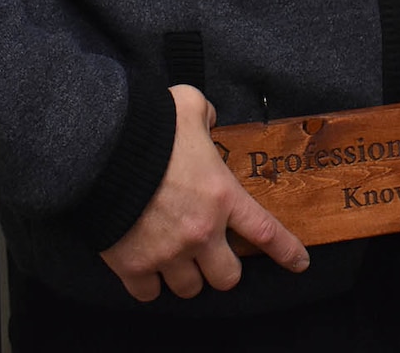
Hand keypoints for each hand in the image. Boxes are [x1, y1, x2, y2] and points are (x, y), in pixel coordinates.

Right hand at [99, 86, 308, 300]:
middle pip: (226, 277)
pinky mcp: (133, 266)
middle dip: (222, 269)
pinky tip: (146, 268)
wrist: (100, 152)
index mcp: (221, 196)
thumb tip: (209, 118)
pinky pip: (149, 293)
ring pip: (189, 289)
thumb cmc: (149, 128)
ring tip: (176, 259)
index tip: (299, 263)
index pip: (265, 232)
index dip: (286, 252)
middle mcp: (200, 232)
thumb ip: (206, 114)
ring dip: (186, 277)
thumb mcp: (188, 106)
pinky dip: (149, 284)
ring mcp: (167, 253)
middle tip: (211, 254)